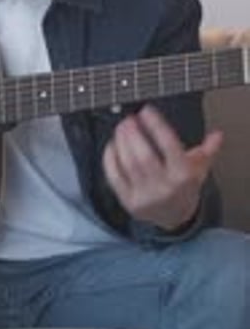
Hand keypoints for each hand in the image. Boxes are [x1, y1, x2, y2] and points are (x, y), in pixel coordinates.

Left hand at [102, 104, 222, 230]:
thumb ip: (207, 150)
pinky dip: (110, 158)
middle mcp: (164, 187)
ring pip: (127, 164)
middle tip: (129, 118)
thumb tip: (217, 135)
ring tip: (121, 127)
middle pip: (143, 156)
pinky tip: (112, 144)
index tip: (146, 110)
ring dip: (121, 141)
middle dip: (133, 133)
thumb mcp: (200, 169)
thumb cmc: (185, 187)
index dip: (156, 125)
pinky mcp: (128, 201)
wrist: (175, 218)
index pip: (168, 145)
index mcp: (183, 176)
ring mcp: (145, 196)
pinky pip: (114, 177)